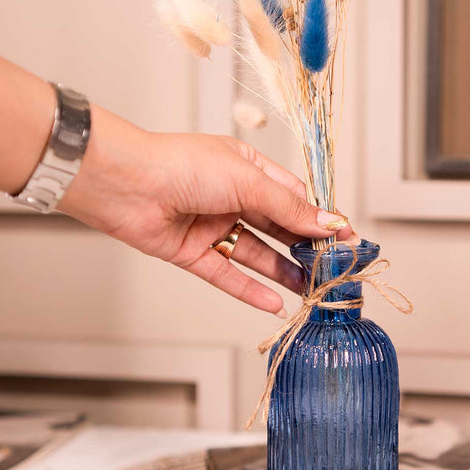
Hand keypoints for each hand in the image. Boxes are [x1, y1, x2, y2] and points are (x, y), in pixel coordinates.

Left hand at [59, 106, 355, 315]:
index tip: (345, 237)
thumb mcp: (247, 181)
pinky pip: (227, 274)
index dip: (317, 217)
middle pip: (277, 226)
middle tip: (331, 268)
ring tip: (310, 289)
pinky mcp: (193, 252)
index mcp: (247, 169)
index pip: (292, 195)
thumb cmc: (182, 166)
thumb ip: (288, 207)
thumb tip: (329, 222)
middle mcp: (231, 197)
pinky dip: (250, 289)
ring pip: (256, 253)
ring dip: (282, 271)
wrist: (124, 183)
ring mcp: (213, 225)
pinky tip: (274, 302)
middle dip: (304, 246)